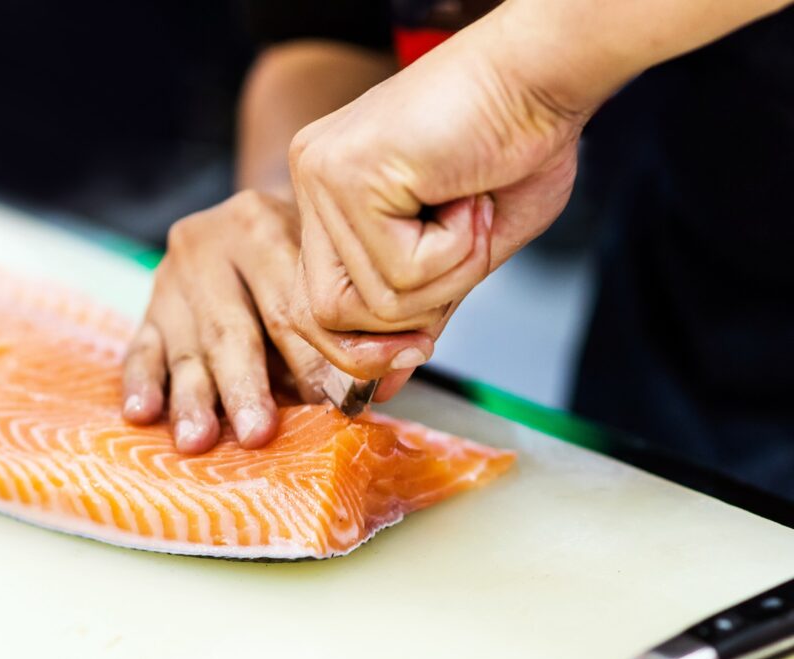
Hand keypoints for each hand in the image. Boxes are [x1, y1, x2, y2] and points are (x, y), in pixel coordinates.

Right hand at [121, 191, 334, 452]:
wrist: (251, 221)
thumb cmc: (303, 257)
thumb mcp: (329, 271)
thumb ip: (356, 327)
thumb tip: (385, 383)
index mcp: (262, 226)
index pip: (289, 305)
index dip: (315, 361)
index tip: (335, 407)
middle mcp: (209, 245)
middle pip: (231, 328)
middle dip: (246, 387)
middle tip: (256, 434)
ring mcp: (171, 278)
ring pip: (185, 347)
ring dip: (193, 398)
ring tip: (198, 439)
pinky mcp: (148, 308)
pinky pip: (141, 349)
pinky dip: (142, 384)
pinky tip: (143, 413)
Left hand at [287, 15, 586, 380]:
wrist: (544, 74)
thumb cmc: (514, 147)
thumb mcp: (461, 256)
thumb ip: (415, 314)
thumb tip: (385, 385)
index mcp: (331, 197)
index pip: (318, 306)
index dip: (366, 344)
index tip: (418, 346)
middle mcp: (313, 182)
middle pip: (326, 313)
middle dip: (402, 319)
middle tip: (460, 259)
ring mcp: (322, 175)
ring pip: (367, 300)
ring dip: (444, 275)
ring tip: (470, 211)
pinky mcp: (348, 172)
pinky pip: (398, 269)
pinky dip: (454, 250)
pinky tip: (468, 195)